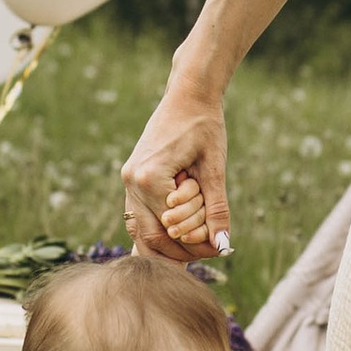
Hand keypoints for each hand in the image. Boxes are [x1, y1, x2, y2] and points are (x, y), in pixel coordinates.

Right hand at [123, 74, 230, 263]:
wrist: (187, 95)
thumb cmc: (204, 126)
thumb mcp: (215, 168)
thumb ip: (216, 208)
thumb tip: (222, 245)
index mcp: (150, 178)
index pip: (171, 230)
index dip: (195, 247)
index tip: (218, 250)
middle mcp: (132, 182)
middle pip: (149, 237)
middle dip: (178, 252)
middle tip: (206, 254)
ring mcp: (128, 181)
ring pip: (139, 230)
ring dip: (165, 244)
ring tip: (192, 250)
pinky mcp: (131, 177)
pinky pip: (139, 215)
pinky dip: (157, 228)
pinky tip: (177, 234)